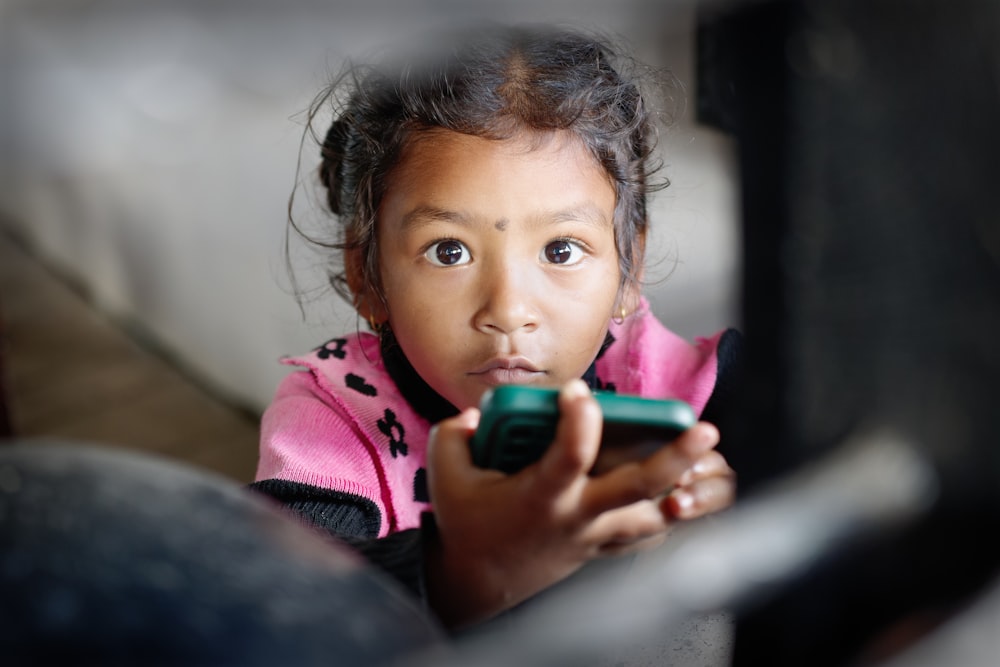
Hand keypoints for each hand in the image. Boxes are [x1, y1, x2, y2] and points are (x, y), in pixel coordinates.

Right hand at [424, 380, 734, 627]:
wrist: (480, 580)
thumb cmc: (467, 521)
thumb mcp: (445, 473)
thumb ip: (453, 434)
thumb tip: (476, 413)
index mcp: (540, 496)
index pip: (568, 458)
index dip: (576, 422)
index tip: (578, 389)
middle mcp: (576, 516)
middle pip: (636, 488)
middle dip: (673, 458)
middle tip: (702, 429)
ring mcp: (595, 533)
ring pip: (653, 514)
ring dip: (682, 486)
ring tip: (705, 455)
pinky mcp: (602, 543)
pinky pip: (647, 531)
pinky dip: (667, 511)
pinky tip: (682, 487)